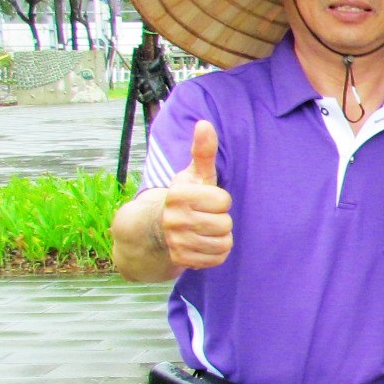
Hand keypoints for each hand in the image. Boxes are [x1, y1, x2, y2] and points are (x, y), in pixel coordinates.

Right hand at [160, 120, 233, 268]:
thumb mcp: (194, 174)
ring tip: (206, 229)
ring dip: (220, 236)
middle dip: (221, 219)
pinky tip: (204, 243)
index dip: (220, 200)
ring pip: (223, 242)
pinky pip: (217, 259)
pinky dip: (216, 252)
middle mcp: (174, 220)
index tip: (207, 200)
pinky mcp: (181, 260)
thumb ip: (202, 151)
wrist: (158, 228)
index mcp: (178, 195)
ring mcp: (176, 242)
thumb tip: (204, 123)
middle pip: (225, 223)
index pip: (223, 201)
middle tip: (207, 216)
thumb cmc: (186, 196)